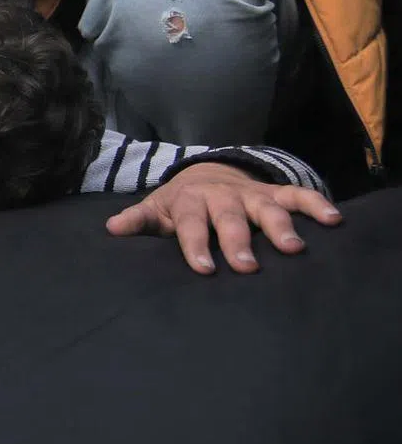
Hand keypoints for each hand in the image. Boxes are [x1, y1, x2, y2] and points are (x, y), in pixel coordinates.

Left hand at [105, 163, 341, 273]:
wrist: (205, 174)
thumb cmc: (179, 205)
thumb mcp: (156, 210)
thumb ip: (138, 221)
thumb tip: (111, 229)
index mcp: (189, 203)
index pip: (191, 226)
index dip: (196, 247)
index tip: (205, 269)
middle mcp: (222, 197)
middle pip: (230, 219)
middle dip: (238, 241)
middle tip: (247, 267)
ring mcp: (251, 195)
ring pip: (267, 208)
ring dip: (280, 226)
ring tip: (293, 249)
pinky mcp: (275, 194)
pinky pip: (298, 196)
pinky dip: (316, 204)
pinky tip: (333, 220)